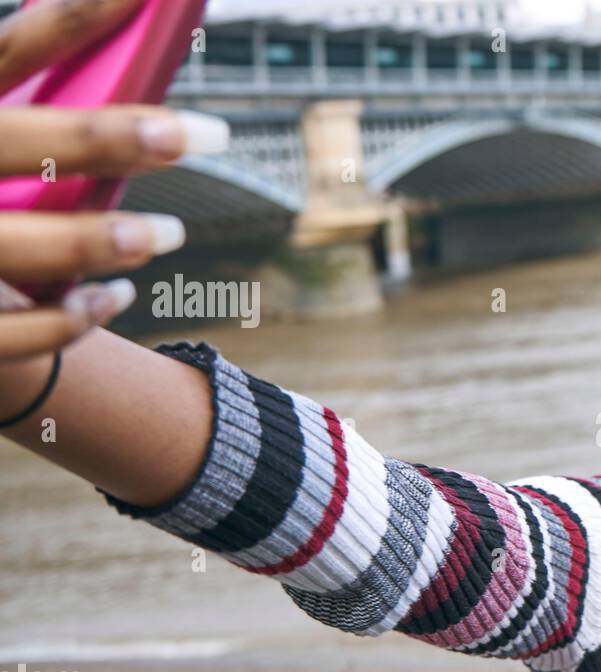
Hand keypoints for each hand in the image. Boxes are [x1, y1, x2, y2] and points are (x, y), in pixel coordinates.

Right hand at [0, 0, 227, 362]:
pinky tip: (116, 298)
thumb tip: (140, 89)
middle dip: (109, 136)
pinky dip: (70, 321)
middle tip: (205, 132)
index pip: (6, 52)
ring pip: (14, 245)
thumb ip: (38, 122)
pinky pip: (10, 334)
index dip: (74, 20)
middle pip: (15, 142)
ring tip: (170, 231)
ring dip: (99, 238)